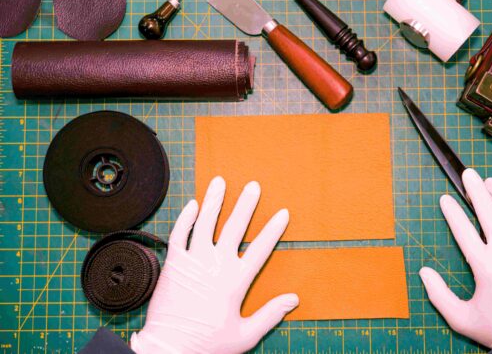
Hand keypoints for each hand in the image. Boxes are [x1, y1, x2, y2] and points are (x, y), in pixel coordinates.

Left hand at [131, 177, 298, 353]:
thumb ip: (270, 315)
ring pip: (205, 223)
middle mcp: (216, 265)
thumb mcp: (245, 335)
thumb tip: (294, 299)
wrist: (169, 348)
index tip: (282, 213)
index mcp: (235, 281)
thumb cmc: (207, 344)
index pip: (260, 249)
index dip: (273, 230)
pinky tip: (193, 204)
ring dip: (214, 201)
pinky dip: (186, 218)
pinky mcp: (174, 264)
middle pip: (234, 227)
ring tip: (220, 182)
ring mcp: (193, 261)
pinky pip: (179, 234)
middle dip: (246, 204)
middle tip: (253, 186)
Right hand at [419, 169, 491, 347]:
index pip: (464, 231)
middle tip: (469, 174)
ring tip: (490, 182)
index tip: (445, 198)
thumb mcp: (460, 317)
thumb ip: (438, 294)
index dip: (452, 212)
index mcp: (485, 266)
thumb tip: (423, 271)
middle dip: (477, 192)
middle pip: (490, 214)